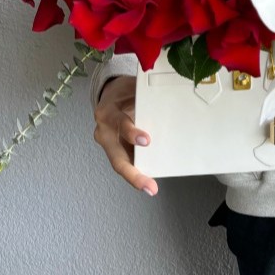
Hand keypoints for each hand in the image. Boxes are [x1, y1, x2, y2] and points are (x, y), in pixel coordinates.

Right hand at [93, 75, 157, 195]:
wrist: (110, 95)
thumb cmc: (123, 92)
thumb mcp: (131, 87)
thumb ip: (144, 94)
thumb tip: (170, 95)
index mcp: (108, 113)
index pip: (119, 124)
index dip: (131, 132)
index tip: (146, 140)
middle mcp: (105, 132)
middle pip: (117, 158)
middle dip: (133, 174)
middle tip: (149, 185)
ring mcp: (109, 145)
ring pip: (120, 165)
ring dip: (135, 177)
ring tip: (150, 187)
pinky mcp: (116, 151)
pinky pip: (126, 163)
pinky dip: (137, 172)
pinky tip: (149, 180)